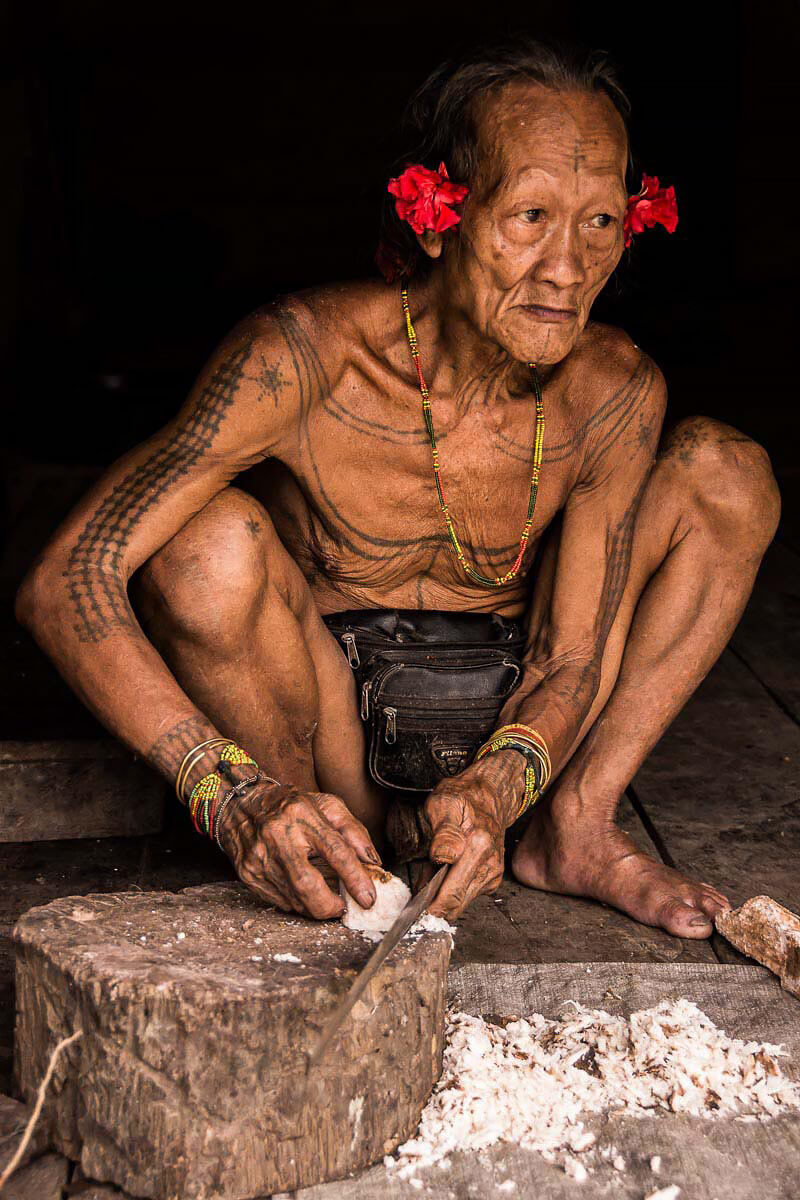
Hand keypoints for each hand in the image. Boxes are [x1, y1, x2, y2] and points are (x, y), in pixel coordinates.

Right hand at [217, 779, 381, 918]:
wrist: (241, 805)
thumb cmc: (290, 805)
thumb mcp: (327, 805)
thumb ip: (353, 831)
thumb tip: (373, 862)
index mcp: (302, 814)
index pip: (334, 850)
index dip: (355, 878)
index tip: (368, 898)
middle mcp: (278, 836)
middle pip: (307, 885)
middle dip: (330, 906)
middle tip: (342, 906)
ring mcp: (260, 858)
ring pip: (294, 899)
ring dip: (316, 906)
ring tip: (326, 898)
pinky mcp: (248, 874)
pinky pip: (279, 901)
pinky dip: (297, 903)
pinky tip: (302, 891)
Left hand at [423, 751, 523, 920]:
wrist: (488, 798)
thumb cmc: (462, 799)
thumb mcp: (443, 804)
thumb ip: (443, 832)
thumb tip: (443, 856)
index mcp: (478, 846)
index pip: (451, 894)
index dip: (426, 904)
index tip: (410, 905)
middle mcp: (489, 864)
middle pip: (455, 906)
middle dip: (431, 904)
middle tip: (417, 887)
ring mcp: (492, 875)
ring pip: (459, 905)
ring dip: (440, 897)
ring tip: (432, 873)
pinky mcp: (492, 881)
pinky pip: (465, 898)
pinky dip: (450, 892)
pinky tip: (445, 873)